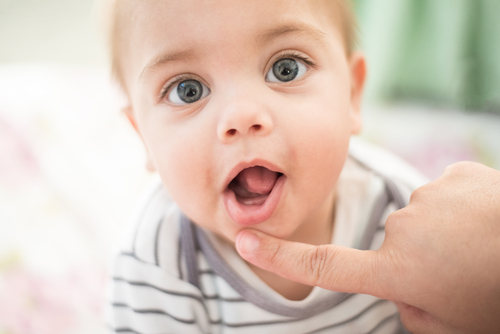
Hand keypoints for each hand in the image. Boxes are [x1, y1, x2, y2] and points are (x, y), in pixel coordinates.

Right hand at [236, 162, 499, 333]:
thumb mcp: (450, 324)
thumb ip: (410, 305)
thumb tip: (402, 284)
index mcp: (399, 271)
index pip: (324, 265)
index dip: (279, 255)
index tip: (244, 241)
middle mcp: (404, 229)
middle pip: (393, 244)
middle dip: (418, 258)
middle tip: (463, 274)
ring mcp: (430, 197)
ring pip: (421, 219)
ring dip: (443, 233)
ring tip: (482, 248)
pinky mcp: (456, 175)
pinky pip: (445, 195)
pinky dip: (462, 209)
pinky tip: (489, 222)